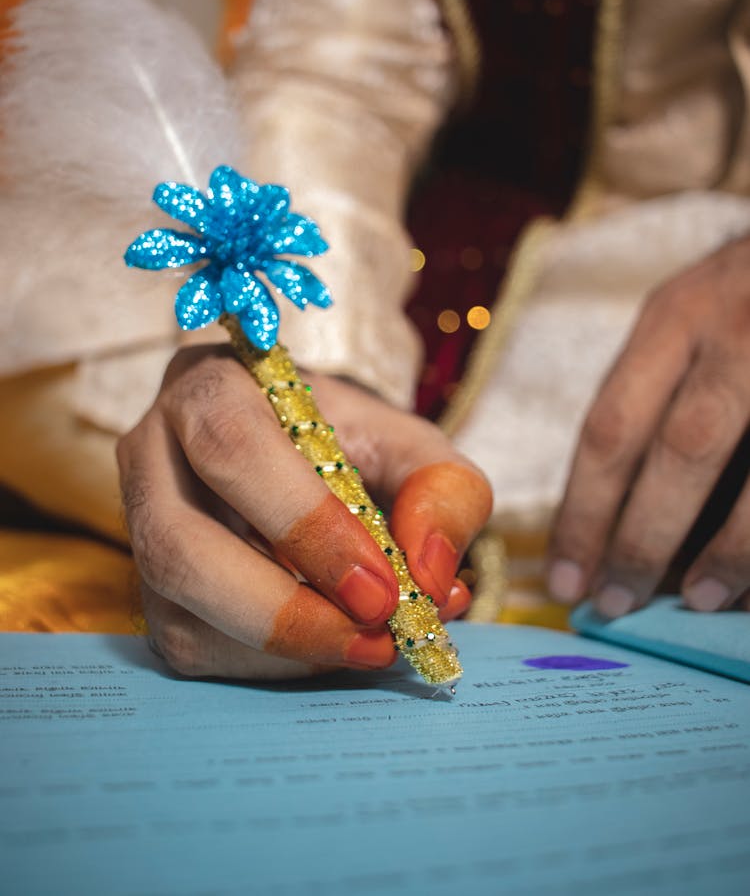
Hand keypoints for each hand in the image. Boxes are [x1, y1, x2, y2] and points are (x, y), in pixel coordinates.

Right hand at [117, 345, 490, 678]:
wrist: (301, 453)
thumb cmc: (351, 441)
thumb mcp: (412, 444)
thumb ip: (443, 490)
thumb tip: (431, 578)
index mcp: (212, 387)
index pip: (234, 448)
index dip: (304, 524)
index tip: (382, 587)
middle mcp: (154, 451)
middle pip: (180, 546)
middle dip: (285, 610)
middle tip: (377, 635)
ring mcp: (139, 524)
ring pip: (186, 609)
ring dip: (288, 647)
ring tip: (373, 643)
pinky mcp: (150, 590)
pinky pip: (196, 646)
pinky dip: (276, 663)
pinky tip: (332, 642)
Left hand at [547, 235, 749, 616]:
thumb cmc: (745, 296)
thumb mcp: (691, 313)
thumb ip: (655, 388)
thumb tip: (614, 513)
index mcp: (675, 317)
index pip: (611, 426)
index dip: (583, 512)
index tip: (564, 576)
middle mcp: (733, 332)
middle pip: (679, 451)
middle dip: (642, 539)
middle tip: (614, 603)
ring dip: (726, 551)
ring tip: (695, 600)